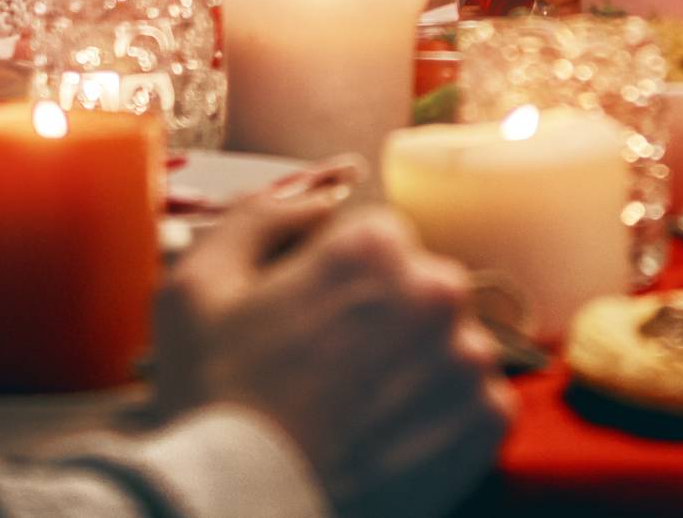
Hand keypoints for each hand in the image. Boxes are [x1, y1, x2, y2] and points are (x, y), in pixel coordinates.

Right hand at [152, 162, 514, 517]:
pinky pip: (475, 398)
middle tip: (330, 372)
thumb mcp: (196, 285)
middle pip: (418, 288)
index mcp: (374, 245)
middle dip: (382, 320)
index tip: (311, 323)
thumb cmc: (214, 400)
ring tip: (356, 410)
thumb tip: (318, 196)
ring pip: (447, 343)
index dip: (339, 279)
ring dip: (413, 367)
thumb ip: (261, 216)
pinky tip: (387, 436)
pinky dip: (440, 416)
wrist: (240, 507)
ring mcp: (468, 357)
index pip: (377, 239)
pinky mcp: (487, 419)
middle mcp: (436, 290)